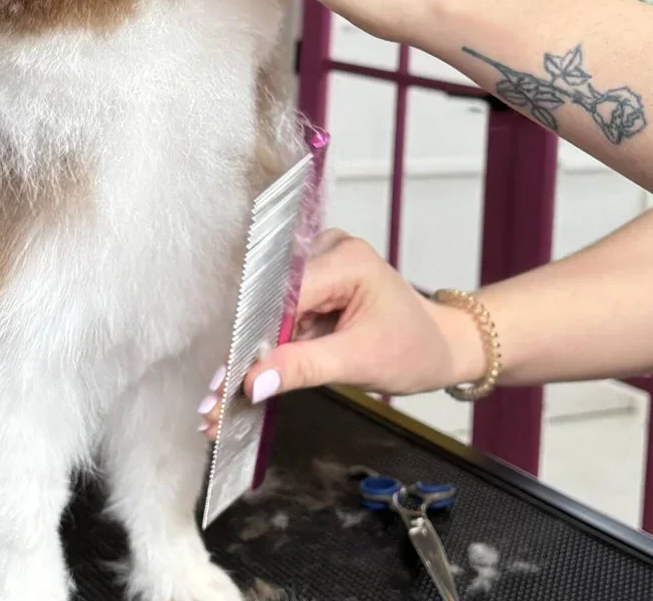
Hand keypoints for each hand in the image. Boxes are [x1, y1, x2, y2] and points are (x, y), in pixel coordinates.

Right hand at [197, 232, 485, 437]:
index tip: (221, 385)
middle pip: (270, 302)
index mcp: (345, 259)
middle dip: (244, 354)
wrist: (440, 346)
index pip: (282, 298)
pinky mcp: (315, 284)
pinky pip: (281, 315)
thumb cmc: (413, 349)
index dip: (250, 341)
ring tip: (222, 401)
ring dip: (251, 355)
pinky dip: (268, 349)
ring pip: (270, 311)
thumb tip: (254, 383)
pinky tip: (246, 380)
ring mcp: (320, 264)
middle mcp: (328, 250)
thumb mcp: (359, 362)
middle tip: (212, 402)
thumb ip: (304, 367)